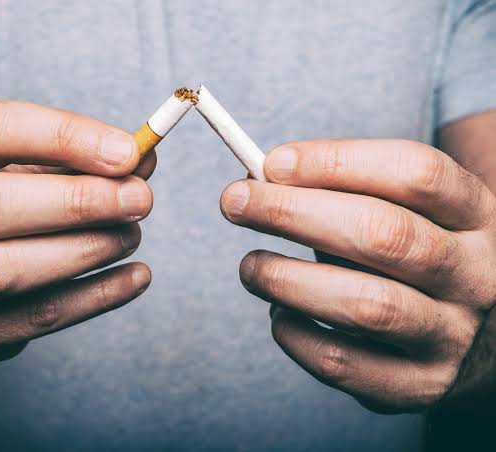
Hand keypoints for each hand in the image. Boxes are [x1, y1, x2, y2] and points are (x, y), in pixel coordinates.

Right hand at [0, 100, 153, 363]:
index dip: (64, 137)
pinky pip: (30, 318)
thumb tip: (142, 158)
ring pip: (1, 270)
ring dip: (84, 250)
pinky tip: (134, 277)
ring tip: (130, 235)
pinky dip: (94, 298)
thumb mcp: (16, 166)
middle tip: (139, 199)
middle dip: (76, 202)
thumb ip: (73, 158)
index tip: (129, 152)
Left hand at [220, 139, 495, 412]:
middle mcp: (477, 274)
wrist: (475, 337)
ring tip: (250, 267)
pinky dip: (294, 335)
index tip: (273, 162)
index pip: (414, 172)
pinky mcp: (421, 385)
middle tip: (234, 201)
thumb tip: (258, 183)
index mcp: (474, 214)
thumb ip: (341, 194)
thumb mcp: (402, 213)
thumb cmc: (410, 259)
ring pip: (365, 305)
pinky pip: (343, 364)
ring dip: (287, 280)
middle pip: (384, 233)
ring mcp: (453, 334)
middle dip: (294, 213)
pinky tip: (279, 315)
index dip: (337, 161)